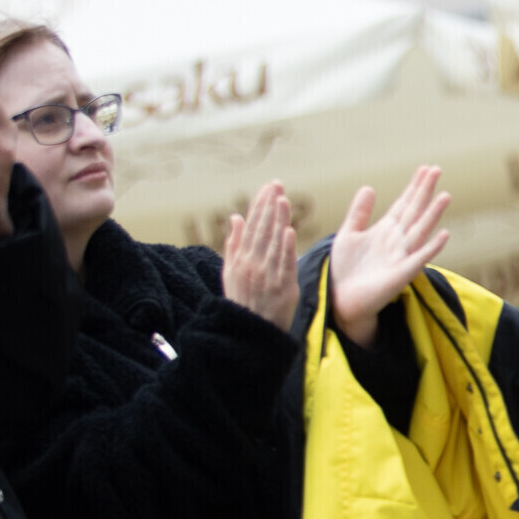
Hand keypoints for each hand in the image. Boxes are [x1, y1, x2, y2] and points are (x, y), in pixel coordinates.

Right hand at [225, 183, 300, 327]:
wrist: (249, 333)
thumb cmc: (242, 300)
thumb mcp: (230, 272)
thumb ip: (234, 244)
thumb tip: (235, 216)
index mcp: (240, 259)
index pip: (251, 226)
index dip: (259, 205)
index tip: (268, 187)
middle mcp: (252, 264)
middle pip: (262, 230)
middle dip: (269, 206)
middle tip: (277, 184)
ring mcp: (267, 276)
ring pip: (273, 243)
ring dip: (278, 220)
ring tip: (283, 199)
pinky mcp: (282, 288)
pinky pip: (284, 265)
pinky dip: (286, 248)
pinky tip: (289, 231)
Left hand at [327, 165, 450, 347]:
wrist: (341, 300)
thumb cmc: (344, 270)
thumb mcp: (347, 235)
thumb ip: (359, 213)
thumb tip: (369, 187)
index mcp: (385, 230)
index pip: (404, 204)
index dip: (414, 186)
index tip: (426, 168)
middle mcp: (397, 241)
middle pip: (415, 211)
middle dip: (425, 191)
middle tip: (437, 169)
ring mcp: (401, 257)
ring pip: (420, 230)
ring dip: (433, 214)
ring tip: (445, 195)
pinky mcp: (401, 274)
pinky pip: (419, 259)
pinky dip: (432, 247)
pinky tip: (444, 234)